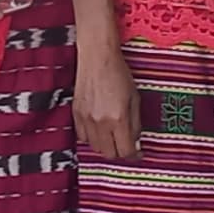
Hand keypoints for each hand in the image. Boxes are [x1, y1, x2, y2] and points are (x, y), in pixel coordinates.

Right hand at [72, 37, 136, 162]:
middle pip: (109, 153)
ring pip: (95, 147)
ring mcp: (85, 119)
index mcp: (118, 118)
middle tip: (126, 144)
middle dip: (120, 152)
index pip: (125, 151)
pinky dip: (92, 137)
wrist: (97, 57)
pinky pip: (82, 137)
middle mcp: (100, 122)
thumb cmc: (119, 73)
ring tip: (113, 135)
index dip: (134, 155)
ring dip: (106, 145)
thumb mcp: (135, 99)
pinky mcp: (76, 114)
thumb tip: (135, 142)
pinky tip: (99, 129)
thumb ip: (135, 124)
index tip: (137, 153)